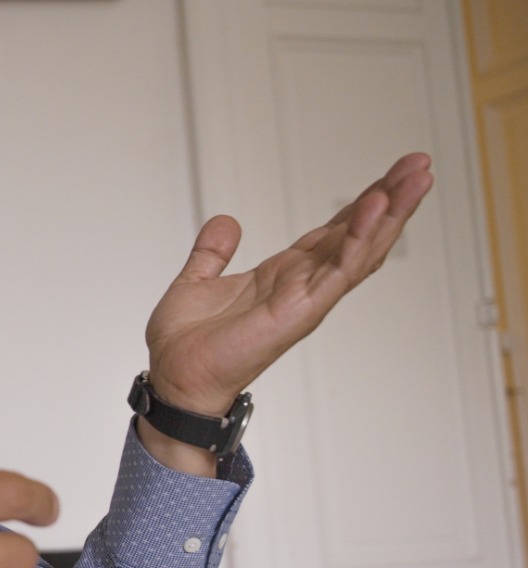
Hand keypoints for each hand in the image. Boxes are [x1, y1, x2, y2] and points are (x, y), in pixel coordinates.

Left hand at [144, 152, 432, 419]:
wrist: (174, 378)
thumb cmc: (185, 346)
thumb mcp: (197, 282)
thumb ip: (213, 251)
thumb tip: (225, 222)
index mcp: (282, 276)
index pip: (335, 232)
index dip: (363, 203)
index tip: (392, 173)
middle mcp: (301, 286)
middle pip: (358, 235)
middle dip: (391, 199)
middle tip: (419, 164)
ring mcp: (305, 299)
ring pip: (361, 250)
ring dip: (390, 214)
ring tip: (415, 179)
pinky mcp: (300, 312)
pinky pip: (338, 272)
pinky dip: (358, 240)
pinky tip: (376, 211)